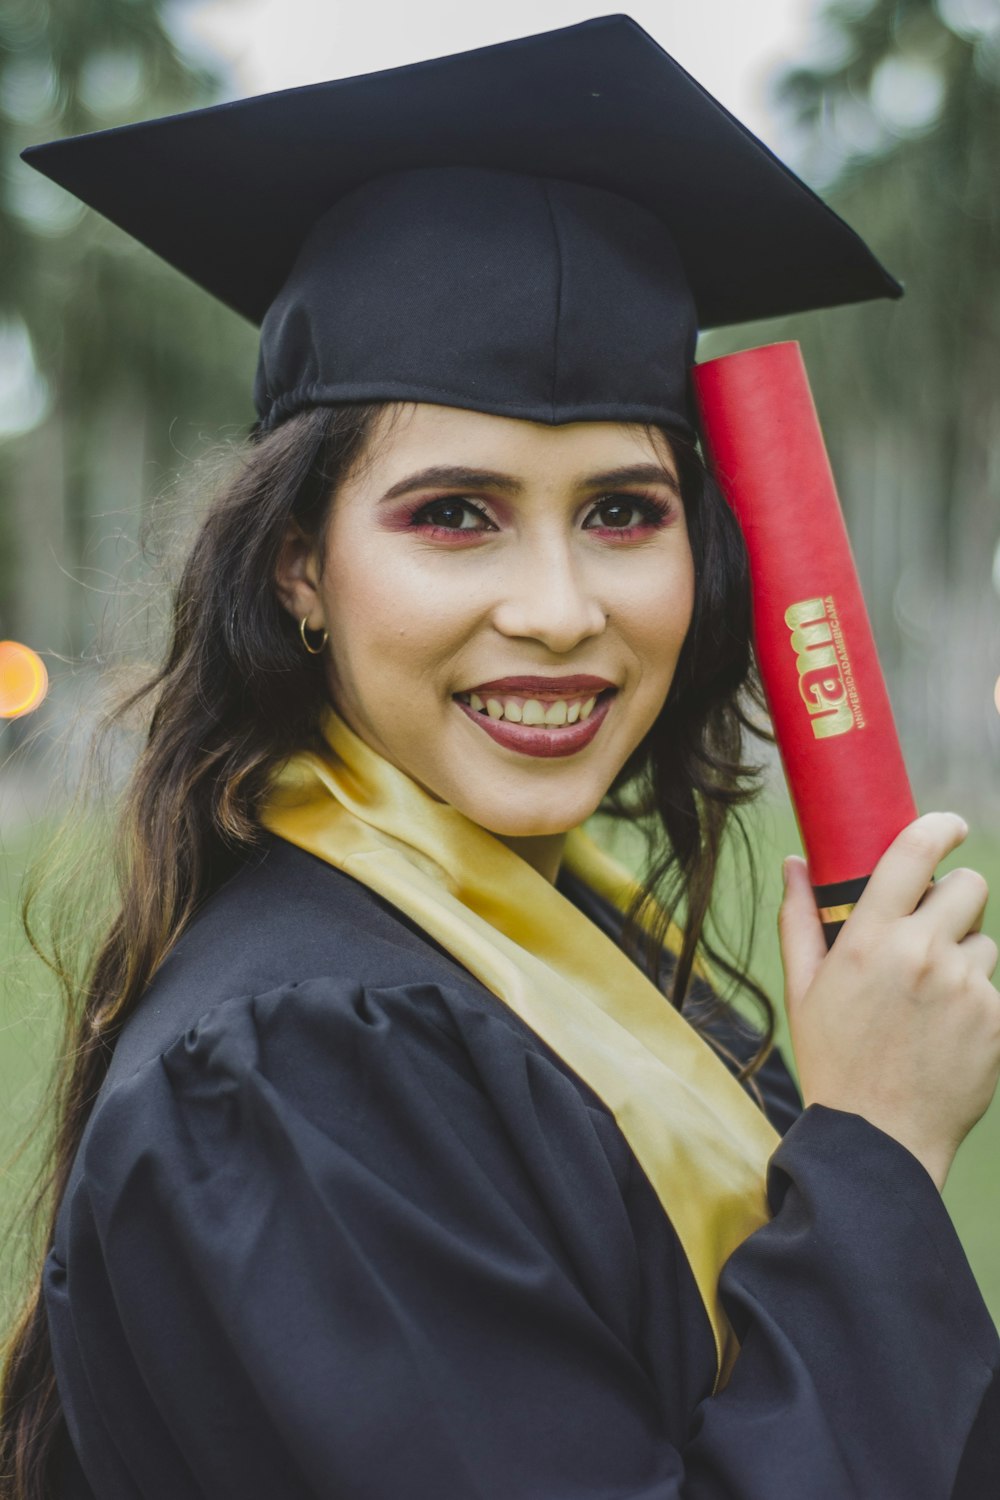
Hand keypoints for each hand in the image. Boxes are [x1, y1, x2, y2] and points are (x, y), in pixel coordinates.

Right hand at [778, 812, 999, 1189]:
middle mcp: (923, 955)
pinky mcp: (997, 1021)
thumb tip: (794, 864)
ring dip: (965, 952)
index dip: (941, 826)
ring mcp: (967, 988)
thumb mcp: (804, 989)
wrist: (879, 1139)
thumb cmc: (834, 1061)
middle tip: (932, 922)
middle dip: (955, 895)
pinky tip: (946, 1029)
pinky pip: (994, 985)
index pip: (915, 853)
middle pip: (970, 885)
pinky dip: (976, 998)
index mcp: (870, 940)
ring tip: (932, 993)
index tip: (950, 824)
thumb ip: (800, 920)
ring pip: (985, 939)